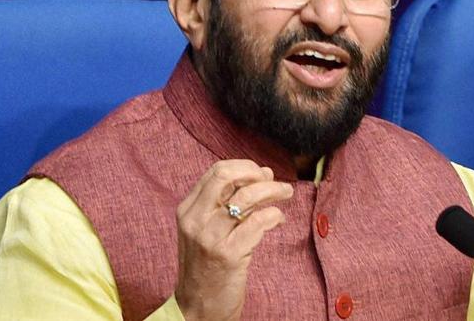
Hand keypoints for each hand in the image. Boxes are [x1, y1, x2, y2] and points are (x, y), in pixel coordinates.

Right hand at [174, 159, 293, 320]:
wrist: (197, 309)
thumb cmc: (208, 266)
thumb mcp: (209, 229)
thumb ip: (230, 202)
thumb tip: (264, 173)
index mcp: (188, 209)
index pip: (216, 171)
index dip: (244, 167)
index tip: (261, 173)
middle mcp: (195, 219)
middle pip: (227, 176)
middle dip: (257, 174)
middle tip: (274, 182)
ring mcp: (210, 237)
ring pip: (247, 196)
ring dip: (273, 190)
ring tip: (286, 193)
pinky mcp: (228, 254)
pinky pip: (258, 221)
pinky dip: (274, 214)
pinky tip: (279, 219)